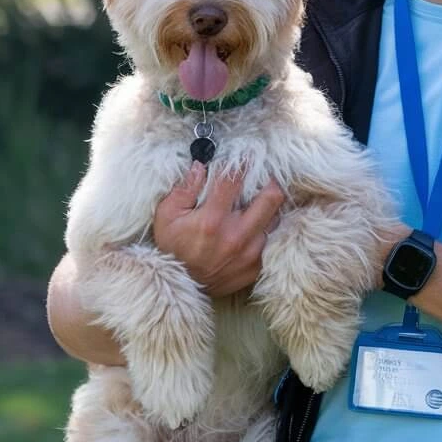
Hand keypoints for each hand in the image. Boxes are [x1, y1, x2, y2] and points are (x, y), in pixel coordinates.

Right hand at [152, 162, 284, 297]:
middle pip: (272, 196)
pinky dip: (266, 228)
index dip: (241, 162)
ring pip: (275, 217)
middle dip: (269, 181)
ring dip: (268, 206)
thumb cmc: (172, 247)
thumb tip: (201, 164)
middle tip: (262, 177)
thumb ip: (184, 189)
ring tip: (257, 201)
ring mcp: (250, 253)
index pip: (235, 179)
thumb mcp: (166, 216)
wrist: (179, 287)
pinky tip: (255, 223)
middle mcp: (236, 235)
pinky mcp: (256, 267)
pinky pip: (272, 240)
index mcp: (212, 220)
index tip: (245, 154)